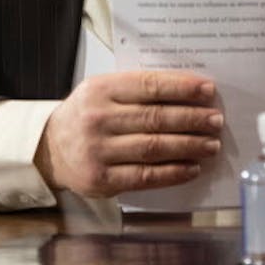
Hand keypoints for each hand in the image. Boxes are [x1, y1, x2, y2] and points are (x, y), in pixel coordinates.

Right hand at [35, 70, 222, 196]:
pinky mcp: (101, 180)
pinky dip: (173, 172)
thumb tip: (187, 93)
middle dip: (192, 119)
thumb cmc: (84, 117)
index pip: (149, 85)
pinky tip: (192, 167)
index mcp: (100, 89)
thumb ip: (136, 90)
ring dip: (189, 146)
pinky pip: (145, 176)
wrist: (48, 149)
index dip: (182, 88)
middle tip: (215, 120)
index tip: (208, 90)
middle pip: (156, 118)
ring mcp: (98, 151)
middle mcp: (97, 119)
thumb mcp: (101, 92)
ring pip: (154, 147)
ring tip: (211, 144)